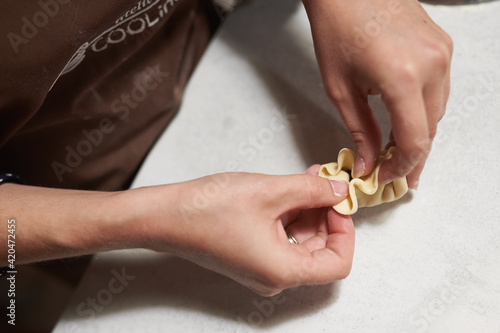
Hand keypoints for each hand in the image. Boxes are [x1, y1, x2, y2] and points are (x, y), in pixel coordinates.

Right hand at [138, 169, 354, 295]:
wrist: (165, 216)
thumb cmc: (208, 209)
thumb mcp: (270, 191)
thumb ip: (312, 189)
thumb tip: (340, 190)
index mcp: (283, 270)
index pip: (338, 263)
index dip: (345, 230)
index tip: (338, 202)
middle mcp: (274, 277)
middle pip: (320, 250)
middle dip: (326, 214)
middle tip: (326, 182)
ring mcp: (261, 268)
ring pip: (301, 241)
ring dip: (309, 210)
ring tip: (308, 178)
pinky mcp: (251, 255)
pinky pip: (282, 238)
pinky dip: (290, 214)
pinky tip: (289, 188)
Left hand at [303, 0, 452, 187]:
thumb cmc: (336, 28)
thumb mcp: (341, 89)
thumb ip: (360, 132)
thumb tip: (369, 163)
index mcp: (402, 76)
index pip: (415, 140)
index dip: (402, 166)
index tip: (387, 177)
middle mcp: (432, 64)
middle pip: (431, 129)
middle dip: (413, 156)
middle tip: (396, 174)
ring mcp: (442, 52)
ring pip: (438, 111)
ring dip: (420, 135)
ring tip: (398, 152)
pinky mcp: (442, 45)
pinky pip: (439, 90)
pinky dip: (424, 111)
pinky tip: (406, 121)